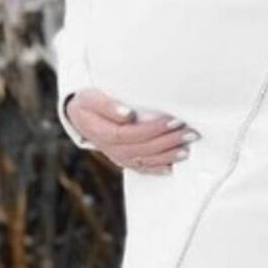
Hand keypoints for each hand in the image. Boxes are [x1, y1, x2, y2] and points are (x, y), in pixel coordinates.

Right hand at [65, 89, 201, 172]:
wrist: (78, 116)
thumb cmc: (87, 103)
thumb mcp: (90, 98)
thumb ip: (107, 105)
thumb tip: (127, 113)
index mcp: (103, 132)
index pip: (132, 133)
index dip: (154, 129)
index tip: (173, 120)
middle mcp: (112, 149)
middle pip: (143, 148)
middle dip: (168, 141)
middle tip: (189, 133)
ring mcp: (118, 156)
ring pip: (145, 160)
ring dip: (168, 155)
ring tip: (187, 148)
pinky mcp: (123, 159)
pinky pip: (141, 168)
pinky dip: (157, 169)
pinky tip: (171, 167)